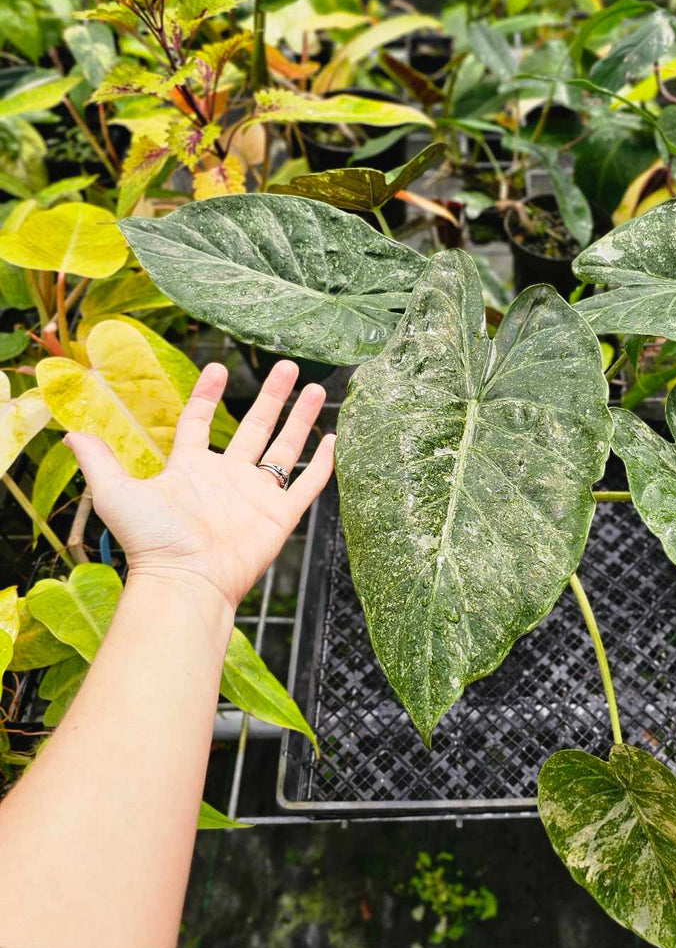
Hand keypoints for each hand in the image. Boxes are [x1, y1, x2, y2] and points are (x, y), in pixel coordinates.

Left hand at [64, 360, 334, 611]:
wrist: (187, 581)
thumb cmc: (152, 542)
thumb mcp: (117, 493)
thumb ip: (99, 460)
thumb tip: (68, 432)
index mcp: (192, 469)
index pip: (201, 423)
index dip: (207, 395)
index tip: (219, 367)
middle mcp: (228, 478)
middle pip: (256, 427)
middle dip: (273, 396)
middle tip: (289, 366)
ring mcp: (256, 496)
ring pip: (285, 449)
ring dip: (301, 419)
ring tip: (316, 388)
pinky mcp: (280, 516)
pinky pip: (306, 485)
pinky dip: (322, 464)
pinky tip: (334, 439)